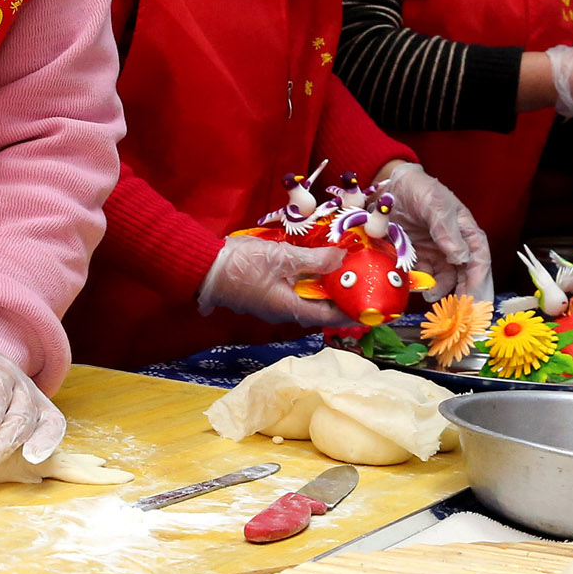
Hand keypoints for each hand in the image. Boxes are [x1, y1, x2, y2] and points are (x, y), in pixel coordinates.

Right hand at [200, 234, 351, 329]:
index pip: (328, 316)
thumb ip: (313, 260)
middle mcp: (281, 312)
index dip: (351, 313)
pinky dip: (306, 283)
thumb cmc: (240, 265)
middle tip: (359, 286)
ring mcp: (269, 304)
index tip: (370, 310)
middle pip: (318, 309)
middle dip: (339, 300)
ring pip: (304, 300)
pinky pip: (291, 292)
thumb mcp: (281, 257)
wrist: (202, 266)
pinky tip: (313, 268)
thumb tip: (341, 258)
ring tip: (340, 276)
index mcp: (288, 308)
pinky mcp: (261, 293)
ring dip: (322, 291)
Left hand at [373, 160, 491, 307]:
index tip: (472, 294)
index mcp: (466, 231)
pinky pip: (423, 276)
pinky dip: (422, 285)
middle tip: (459, 311)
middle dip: (464, 293)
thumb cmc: (419, 190)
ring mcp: (436, 253)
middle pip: (465, 274)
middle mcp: (454, 245)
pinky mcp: (417, 257)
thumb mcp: (434, 204)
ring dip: (441, 291)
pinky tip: (417, 289)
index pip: (478, 258)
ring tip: (431, 297)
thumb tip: (460, 258)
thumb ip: (446, 230)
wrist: (390, 186)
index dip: (478, 278)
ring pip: (445, 279)